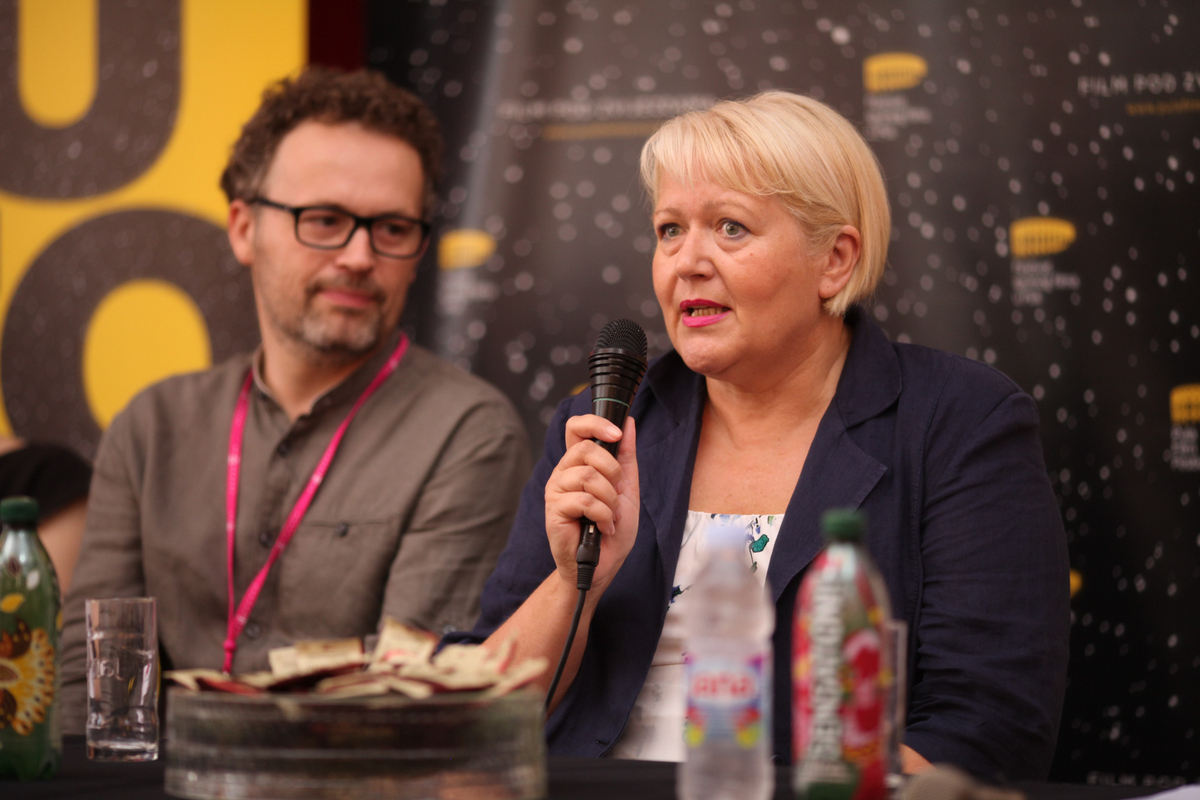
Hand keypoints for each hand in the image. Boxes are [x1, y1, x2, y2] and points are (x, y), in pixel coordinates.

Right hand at [544, 414, 638, 593]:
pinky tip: (603, 527)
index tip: (617, 433)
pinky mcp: (554, 510)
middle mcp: (563, 473)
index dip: (595, 423)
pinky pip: (584, 500)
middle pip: (585, 448)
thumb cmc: (612, 529)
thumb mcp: (627, 488)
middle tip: (616, 493)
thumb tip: (629, 424)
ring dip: (609, 499)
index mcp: (578, 464)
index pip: (576, 428)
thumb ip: (626, 456)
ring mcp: (556, 491)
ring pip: (586, 476)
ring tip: (611, 516)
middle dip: (612, 471)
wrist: (604, 565)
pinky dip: (603, 515)